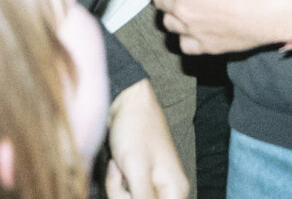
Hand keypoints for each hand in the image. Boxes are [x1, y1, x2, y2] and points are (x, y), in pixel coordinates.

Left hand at [104, 79, 187, 198]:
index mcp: (174, 193)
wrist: (126, 102)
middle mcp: (167, 192)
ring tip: (118, 165)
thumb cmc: (135, 131)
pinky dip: (116, 183)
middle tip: (121, 172)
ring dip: (117, 189)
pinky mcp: (138, 181)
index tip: (130, 186)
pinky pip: (125, 194)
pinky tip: (117, 166)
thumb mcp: (137, 171)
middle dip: (122, 196)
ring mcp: (152, 187)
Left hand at [150, 0, 291, 54]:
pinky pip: (184, 43)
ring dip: (170, 13)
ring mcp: (191, 30)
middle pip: (159, 0)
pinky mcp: (204, 46)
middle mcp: (182, 9)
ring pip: (168, 23)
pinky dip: (183, 35)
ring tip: (180, 6)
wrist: (268, 13)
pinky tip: (191, 29)